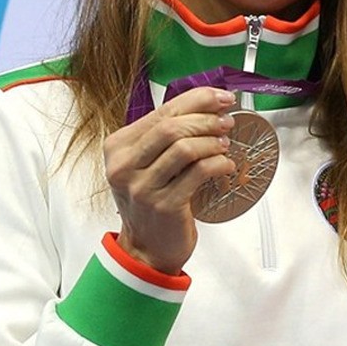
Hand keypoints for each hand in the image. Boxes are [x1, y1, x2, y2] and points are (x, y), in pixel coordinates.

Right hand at [103, 86, 236, 273]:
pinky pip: (198, 173)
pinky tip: (225, 165)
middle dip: (207, 120)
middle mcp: (124, 165)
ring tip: (225, 145)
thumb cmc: (152, 200)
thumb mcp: (148, 163)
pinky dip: (218, 164)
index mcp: (118, 147)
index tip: (223, 98)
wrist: (147, 247)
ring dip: (213, 142)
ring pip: (185, 148)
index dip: (198, 100)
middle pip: (172, 127)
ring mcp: (142, 187)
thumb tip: (211, 105)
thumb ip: (167, 135)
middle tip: (228, 123)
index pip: (162, 111)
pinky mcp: (164, 205)